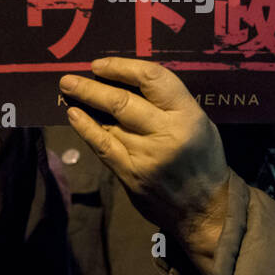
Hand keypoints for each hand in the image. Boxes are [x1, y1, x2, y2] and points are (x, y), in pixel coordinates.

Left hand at [60, 57, 230, 273]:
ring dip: (86, 103)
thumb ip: (170, 104)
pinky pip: (103, 146)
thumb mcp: (199, 123)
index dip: (122, 67)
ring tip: (69, 91)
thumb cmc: (203, 159)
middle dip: (92, 87)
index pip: (152, 79)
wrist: (205, 209)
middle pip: (122, 101)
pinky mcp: (130, 175)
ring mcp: (146, 155)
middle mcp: (166, 132)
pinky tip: (74, 116)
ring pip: (109, 122)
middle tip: (69, 78)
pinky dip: (86, 129)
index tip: (101, 65)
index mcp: (187, 114)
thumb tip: (129, 83)